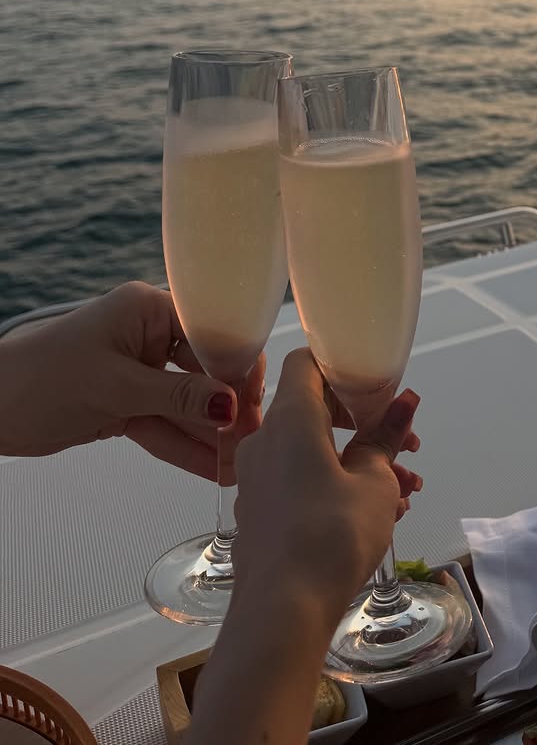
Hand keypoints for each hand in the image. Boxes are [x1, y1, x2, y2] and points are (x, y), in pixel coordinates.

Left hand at [0, 282, 262, 479]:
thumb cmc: (39, 378)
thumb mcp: (115, 387)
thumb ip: (177, 398)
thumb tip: (231, 406)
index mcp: (149, 308)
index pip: (212, 333)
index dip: (238, 369)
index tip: (257, 404)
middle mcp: (149, 334)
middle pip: (205, 371)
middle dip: (229, 409)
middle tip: (254, 442)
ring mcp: (139, 370)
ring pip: (186, 404)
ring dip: (210, 436)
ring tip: (240, 465)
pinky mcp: (126, 403)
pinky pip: (165, 424)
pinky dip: (184, 447)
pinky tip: (212, 468)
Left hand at [233, 349, 421, 615]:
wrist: (280, 612)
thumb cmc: (332, 534)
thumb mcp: (374, 483)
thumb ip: (386, 438)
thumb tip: (404, 402)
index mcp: (290, 418)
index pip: (305, 361)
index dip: (341, 364)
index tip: (377, 386)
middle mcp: (264, 440)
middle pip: (313, 409)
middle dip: (364, 424)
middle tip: (405, 448)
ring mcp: (257, 479)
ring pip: (312, 452)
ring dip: (357, 461)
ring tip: (405, 492)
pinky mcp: (259, 514)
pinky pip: (299, 482)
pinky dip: (334, 486)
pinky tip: (374, 517)